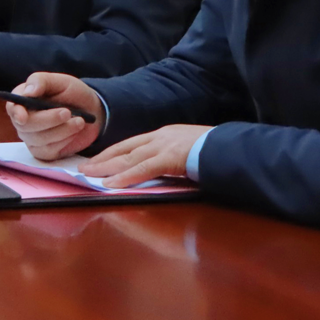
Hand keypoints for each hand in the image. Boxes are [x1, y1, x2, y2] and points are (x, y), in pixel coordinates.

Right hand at [6, 73, 104, 158]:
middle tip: (67, 112)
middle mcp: (23, 120)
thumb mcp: (60, 81)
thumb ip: (41, 81)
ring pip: (39, 139)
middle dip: (48, 120)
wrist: (92, 111)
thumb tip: (27, 92)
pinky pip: (49, 151)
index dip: (17, 113)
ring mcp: (31, 137)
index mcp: (22, 100)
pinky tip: (74, 132)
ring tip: (80, 121)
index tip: (24, 117)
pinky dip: (64, 141)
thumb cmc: (72, 93)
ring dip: (62, 130)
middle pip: (26, 126)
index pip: (12, 108)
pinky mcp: (43, 151)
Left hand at [80, 124, 209, 187]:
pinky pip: (143, 169)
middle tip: (83, 167)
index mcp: (166, 135)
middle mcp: (161, 137)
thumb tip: (163, 169)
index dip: (113, 152)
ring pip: (129, 158)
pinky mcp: (171, 158)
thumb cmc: (218, 151)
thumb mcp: (191, 151)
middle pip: (125, 149)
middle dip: (103, 159)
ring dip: (107, 168)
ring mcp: (165, 146)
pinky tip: (111, 184)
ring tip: (88, 175)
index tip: (98, 160)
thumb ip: (174, 159)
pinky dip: (125, 177)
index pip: (133, 144)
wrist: (236, 147)